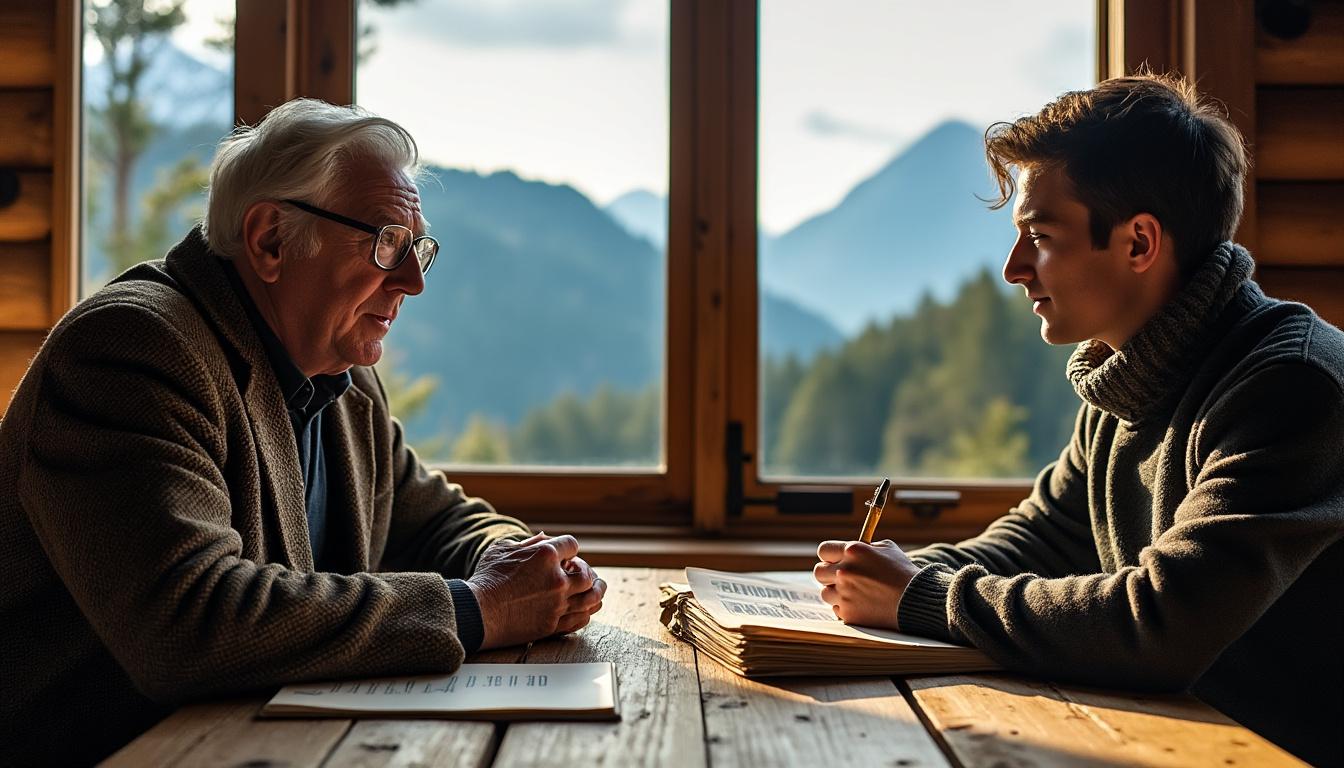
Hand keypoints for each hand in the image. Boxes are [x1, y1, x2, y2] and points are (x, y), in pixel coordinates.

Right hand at [467, 533, 606, 648]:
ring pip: (592, 598)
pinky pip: (581, 618)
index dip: (570, 549)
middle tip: (584, 573)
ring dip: (597, 591)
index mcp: (545, 555)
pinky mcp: (553, 624)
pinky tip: (586, 609)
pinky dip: (587, 612)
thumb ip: (528, 542)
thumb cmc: (486, 578)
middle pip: (587, 573)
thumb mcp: (503, 549)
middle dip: (587, 571)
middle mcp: (557, 579)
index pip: (572, 545)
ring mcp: (557, 604)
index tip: (568, 555)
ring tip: (598, 589)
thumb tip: (545, 537)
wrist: (477, 612)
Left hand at [813, 539, 918, 630]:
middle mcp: (845, 571)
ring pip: (825, 592)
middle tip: (840, 577)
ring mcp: (844, 593)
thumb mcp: (887, 548)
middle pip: (819, 572)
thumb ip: (865, 547)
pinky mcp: (848, 613)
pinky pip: (836, 609)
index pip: (824, 550)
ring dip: (836, 592)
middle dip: (828, 574)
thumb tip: (850, 548)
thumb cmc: (903, 572)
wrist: (916, 600)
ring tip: (854, 592)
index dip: (829, 556)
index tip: (834, 560)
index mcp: (853, 551)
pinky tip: (862, 604)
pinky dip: (846, 607)